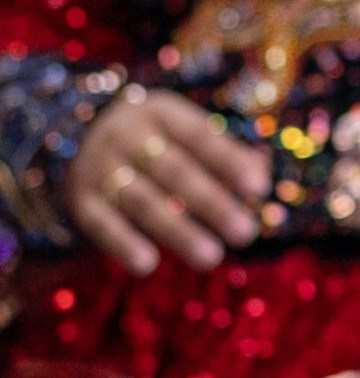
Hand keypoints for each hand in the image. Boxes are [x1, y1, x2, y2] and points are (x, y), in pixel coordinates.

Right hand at [66, 88, 269, 277]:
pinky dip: (123, 244)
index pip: (200, 137)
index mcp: (160, 113)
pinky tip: (148, 264)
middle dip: (212, 203)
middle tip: (246, 233)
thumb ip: (226, 154)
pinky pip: (102, 224)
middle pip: (174, 171)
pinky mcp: (82, 201)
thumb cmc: (156, 139)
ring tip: (212, 256)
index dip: (230, 162)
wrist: (80, 137)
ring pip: (143, 201)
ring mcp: (100, 168)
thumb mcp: (186, 132)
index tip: (260, 189)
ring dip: (178, 231)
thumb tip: (261, 182)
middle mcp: (127, 136)